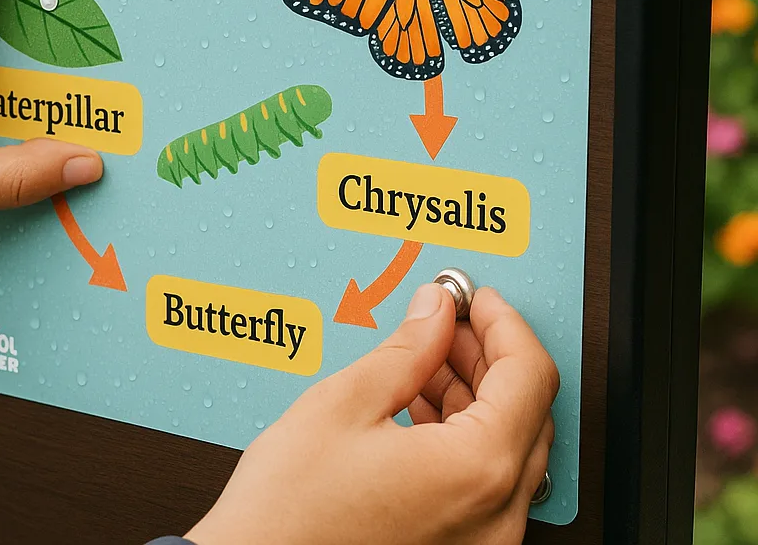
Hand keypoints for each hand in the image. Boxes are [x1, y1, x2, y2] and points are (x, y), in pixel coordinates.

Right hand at [188, 284, 557, 544]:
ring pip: (508, 446)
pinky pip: (486, 482)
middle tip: (447, 319)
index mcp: (477, 470)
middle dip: (488, 354)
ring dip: (476, 393)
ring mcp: (483, 543)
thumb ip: (408, 348)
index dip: (503, 322)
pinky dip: (465, 434)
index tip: (476, 298)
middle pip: (527, 409)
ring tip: (426, 357)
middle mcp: (496, 516)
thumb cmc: (290, 513)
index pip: (528, 373)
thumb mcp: (346, 403)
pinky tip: (421, 406)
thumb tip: (437, 311)